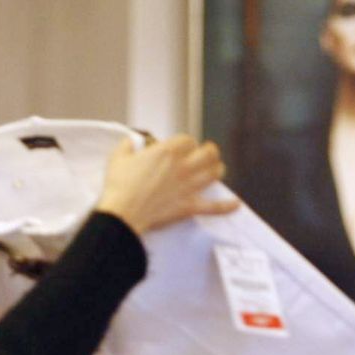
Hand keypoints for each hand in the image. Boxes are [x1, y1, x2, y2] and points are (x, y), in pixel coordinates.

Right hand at [95, 135, 239, 234]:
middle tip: (208, 153)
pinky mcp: (190, 206)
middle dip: (210, 151)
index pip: (188, 140)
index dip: (186, 143)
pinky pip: (214, 206)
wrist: (123, 213)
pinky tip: (236, 204)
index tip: (181, 148)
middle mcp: (183, 166)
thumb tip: (131, 141)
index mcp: (168, 151)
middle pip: (208, 153)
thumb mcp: (118, 158)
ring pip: (214, 174)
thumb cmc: (119, 187)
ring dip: (218, 170)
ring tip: (217, 169)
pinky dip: (226, 206)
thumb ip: (127, 145)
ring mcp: (189, 187)